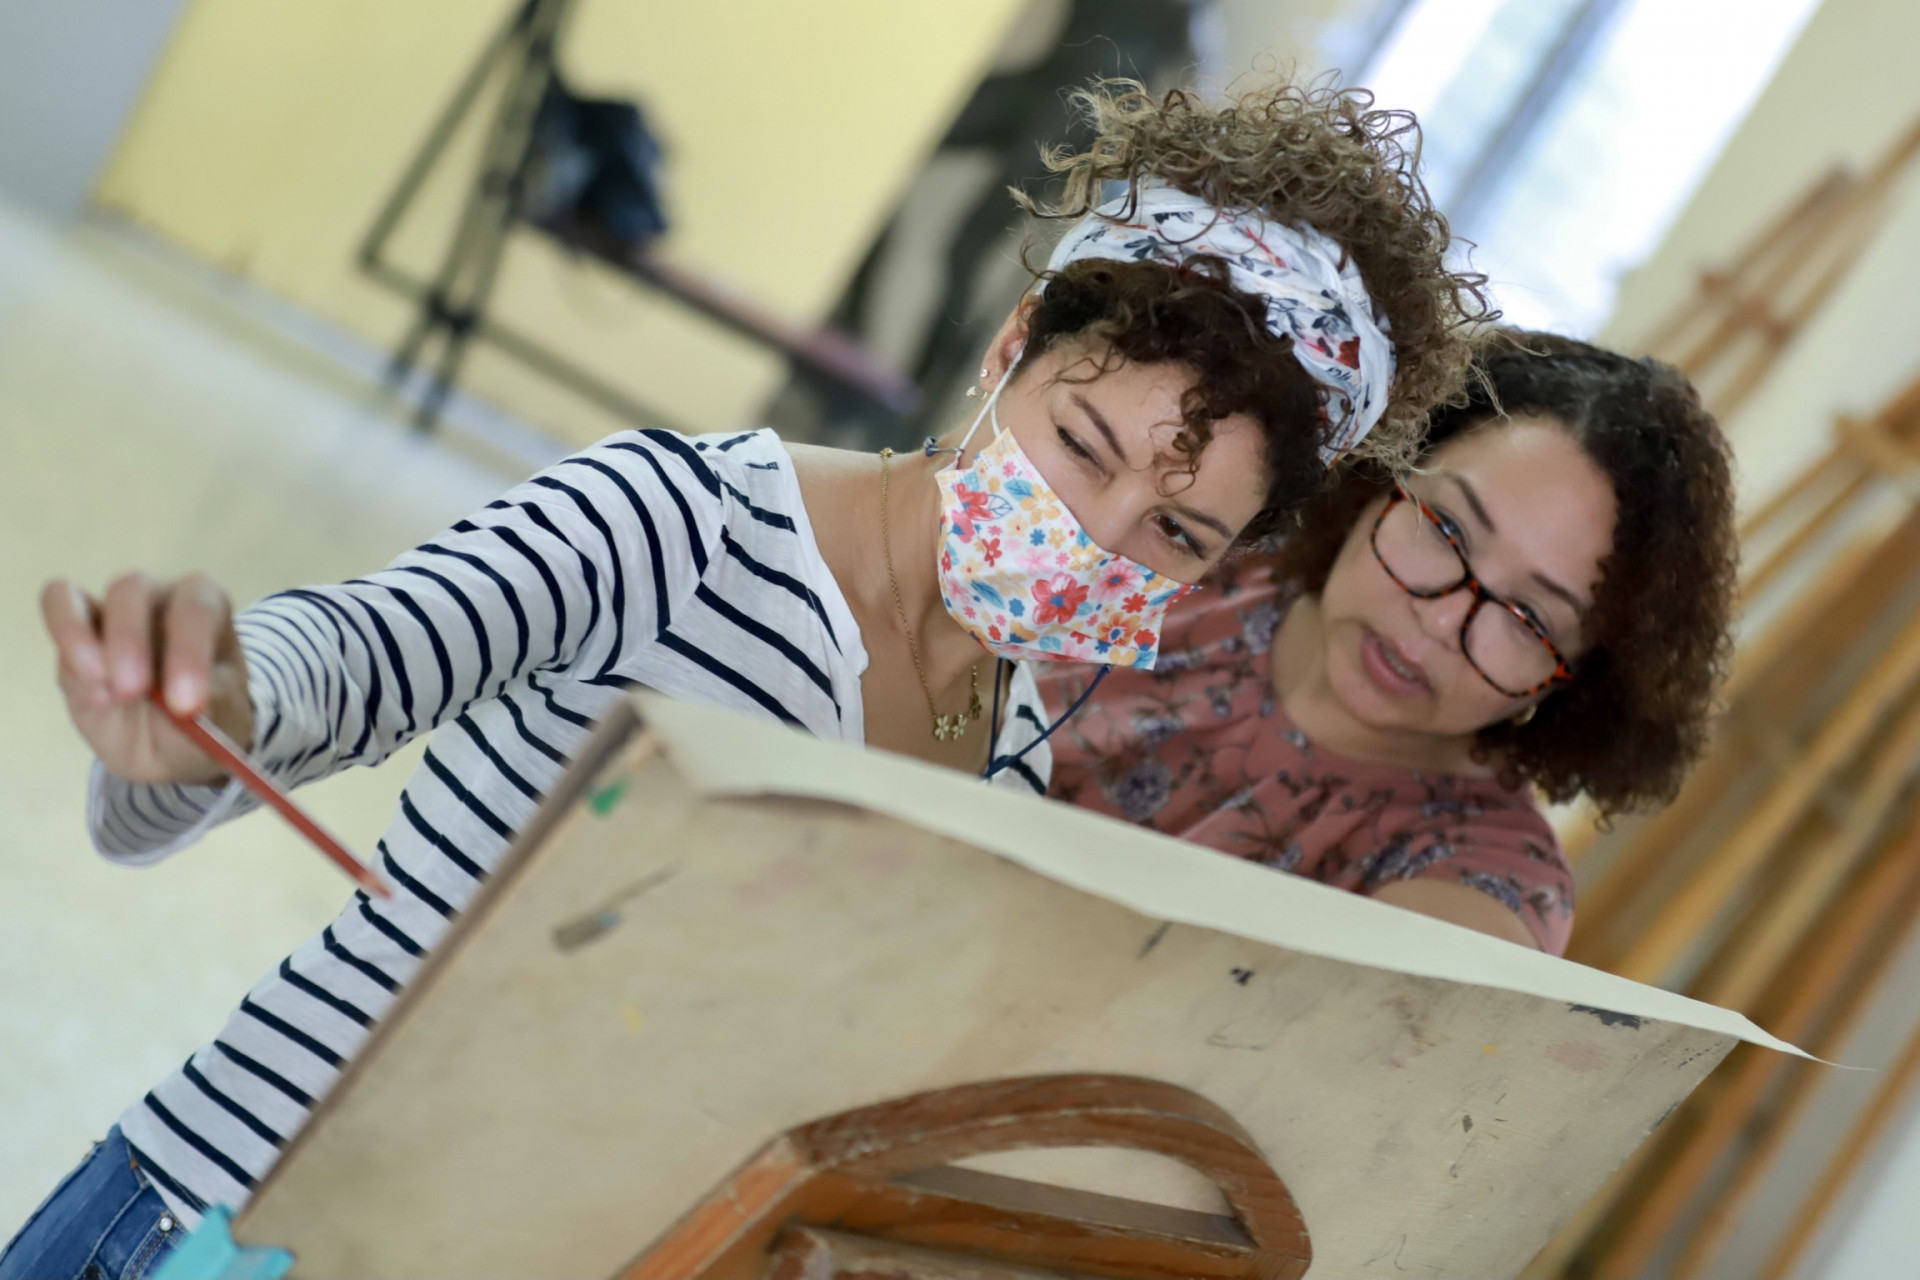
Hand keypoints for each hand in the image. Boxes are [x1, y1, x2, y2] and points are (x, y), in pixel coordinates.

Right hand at [41, 573, 253, 785]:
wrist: (174, 741)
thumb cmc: (207, 718)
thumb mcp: (219, 719)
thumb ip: (205, 704)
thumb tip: (171, 700)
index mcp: (207, 606)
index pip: (196, 609)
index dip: (188, 653)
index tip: (185, 705)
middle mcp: (158, 597)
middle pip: (133, 591)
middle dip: (128, 641)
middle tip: (131, 692)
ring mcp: (112, 611)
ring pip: (81, 597)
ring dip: (82, 642)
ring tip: (102, 695)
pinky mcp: (76, 632)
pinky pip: (58, 610)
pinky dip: (66, 644)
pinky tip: (89, 691)